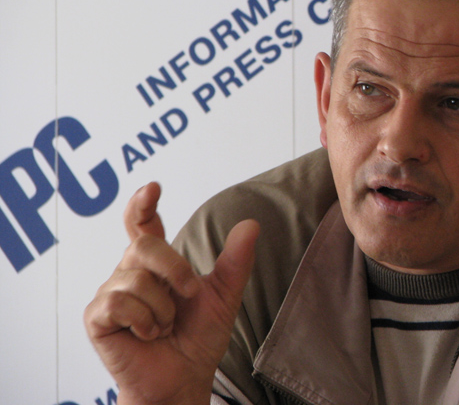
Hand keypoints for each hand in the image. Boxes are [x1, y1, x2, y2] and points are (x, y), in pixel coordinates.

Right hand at [84, 183, 259, 404]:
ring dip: (163, 307)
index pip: (142, 224)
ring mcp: (111, 294)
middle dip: (174, 268)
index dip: (142, 204)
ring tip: (165, 326)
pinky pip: (119, 303)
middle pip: (144, 245)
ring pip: (136, 278)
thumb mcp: (224, 296)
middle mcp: (130, 272)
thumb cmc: (198, 338)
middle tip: (190, 293)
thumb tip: (251, 224)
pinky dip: (145, 320)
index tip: (152, 188)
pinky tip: (149, 334)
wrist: (184, 379)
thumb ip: (236, 262)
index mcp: (156, 264)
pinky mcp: (98, 318)